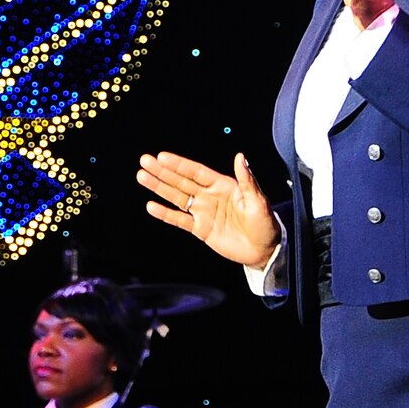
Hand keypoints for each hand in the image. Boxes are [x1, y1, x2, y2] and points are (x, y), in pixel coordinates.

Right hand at [137, 151, 280, 267]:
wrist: (264, 251)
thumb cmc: (265, 223)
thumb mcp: (258, 200)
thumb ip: (247, 179)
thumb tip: (240, 156)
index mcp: (223, 185)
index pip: (196, 172)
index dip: (179, 165)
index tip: (162, 156)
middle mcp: (209, 196)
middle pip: (181, 181)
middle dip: (162, 172)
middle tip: (145, 161)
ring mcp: (203, 212)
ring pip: (176, 197)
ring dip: (159, 188)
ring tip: (142, 177)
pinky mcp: (200, 229)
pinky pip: (179, 220)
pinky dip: (165, 214)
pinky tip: (151, 206)